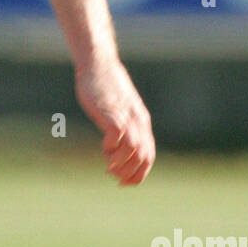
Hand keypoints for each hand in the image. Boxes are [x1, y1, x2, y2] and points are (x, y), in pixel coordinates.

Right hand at [75, 53, 155, 185]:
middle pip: (143, 156)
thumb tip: (119, 145)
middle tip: (114, 176)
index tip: (124, 182)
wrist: (99, 64)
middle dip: (130, 173)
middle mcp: (137, 121)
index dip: (139, 174)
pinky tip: (103, 147)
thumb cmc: (106, 88)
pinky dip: (111, 147)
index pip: (148, 156)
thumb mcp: (120, 109)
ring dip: (121, 163)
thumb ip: (124, 125)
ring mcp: (125, 116)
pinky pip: (117, 135)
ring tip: (108, 166)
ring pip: (133, 148)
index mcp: (141, 122)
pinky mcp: (111, 111)